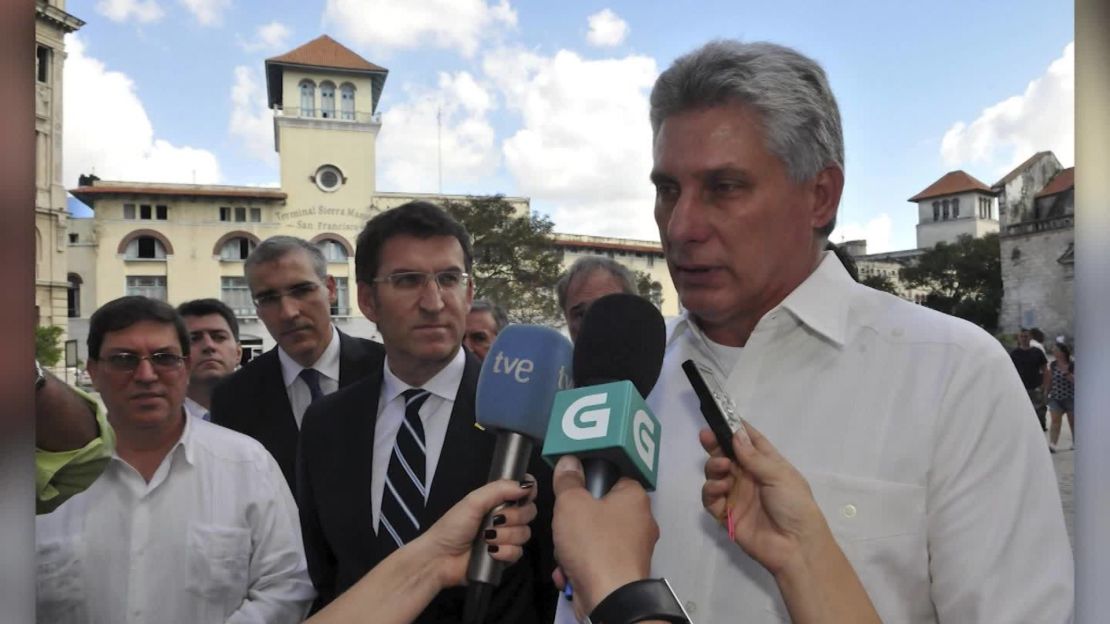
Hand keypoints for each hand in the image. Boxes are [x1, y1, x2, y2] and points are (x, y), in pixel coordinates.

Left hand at [416, 476, 537, 588]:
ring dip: (506, 536)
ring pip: (524, 534)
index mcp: (497, 501)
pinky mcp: (505, 559)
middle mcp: (505, 518)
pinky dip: (506, 552)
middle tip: (495, 520)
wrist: (440, 558)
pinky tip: (491, 553)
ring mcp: (506, 539)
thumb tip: (527, 484)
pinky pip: (518, 553)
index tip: (523, 496)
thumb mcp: (473, 501)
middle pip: (529, 513)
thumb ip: (500, 489)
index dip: (528, 492)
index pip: (524, 492)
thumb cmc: (453, 526)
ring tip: (487, 539)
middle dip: (514, 517)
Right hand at [550, 455, 657, 615]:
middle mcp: (642, 521)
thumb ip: (568, 480)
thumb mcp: (571, 504)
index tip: (572, 493)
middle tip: (565, 526)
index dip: (590, 483)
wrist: (609, 598)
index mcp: (635, 497)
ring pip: (595, 537)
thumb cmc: (593, 543)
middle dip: (575, 522)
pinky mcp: (625, 571)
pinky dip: (581, 565)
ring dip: (573, 547)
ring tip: (566, 555)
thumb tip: (569, 462)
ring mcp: (634, 549)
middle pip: (600, 510)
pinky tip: (569, 572)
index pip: (613, 477)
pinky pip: (598, 559)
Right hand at [700, 422, 830, 577]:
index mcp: (766, 464)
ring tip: (722, 468)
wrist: (795, 546)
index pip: (749, 441)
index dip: (735, 428)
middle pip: (726, 455)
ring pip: (715, 474)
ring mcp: (736, 495)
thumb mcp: (779, 475)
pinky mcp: (726, 514)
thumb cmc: (794, 505)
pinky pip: (710, 498)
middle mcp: (749, 477)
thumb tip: (736, 434)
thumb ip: (754, 457)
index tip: (720, 415)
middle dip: (715, 445)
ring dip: (713, 467)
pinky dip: (711, 491)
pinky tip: (720, 489)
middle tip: (706, 437)